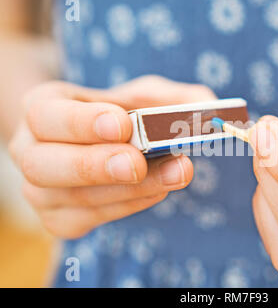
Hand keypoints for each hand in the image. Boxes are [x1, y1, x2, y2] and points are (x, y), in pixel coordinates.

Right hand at [8, 75, 215, 237]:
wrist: (98, 145)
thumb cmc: (120, 114)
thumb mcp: (145, 95)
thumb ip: (175, 98)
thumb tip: (208, 107)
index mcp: (42, 109)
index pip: (45, 115)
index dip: (81, 122)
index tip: (121, 124)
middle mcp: (31, 151)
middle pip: (44, 165)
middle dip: (96, 165)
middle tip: (137, 163)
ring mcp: (42, 191)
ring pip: (75, 198)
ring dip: (128, 190)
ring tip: (176, 174)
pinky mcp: (62, 219)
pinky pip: (92, 218)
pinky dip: (128, 206)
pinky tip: (158, 190)